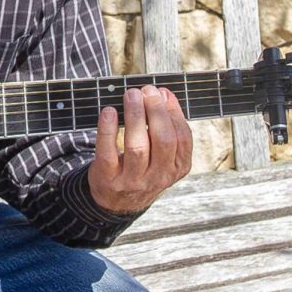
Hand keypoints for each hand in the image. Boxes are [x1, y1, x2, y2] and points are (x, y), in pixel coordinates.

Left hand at [88, 86, 192, 214]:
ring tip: (131, 95)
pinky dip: (108, 130)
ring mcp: (133, 180)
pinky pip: (108, 152)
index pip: (182, 139)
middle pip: (163, 141)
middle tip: (147, 90)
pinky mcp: (109, 178)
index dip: (174, 113)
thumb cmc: (142, 168)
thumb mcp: (162, 156)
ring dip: (135, 117)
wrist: (117, 201)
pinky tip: (108, 112)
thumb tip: (164, 94)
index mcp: (177, 169)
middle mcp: (158, 177)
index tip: (163, 92)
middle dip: (156, 112)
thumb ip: (166, 128)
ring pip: (138, 147)